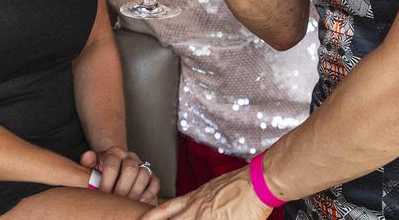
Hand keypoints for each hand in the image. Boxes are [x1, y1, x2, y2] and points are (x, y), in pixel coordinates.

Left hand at [81, 147, 158, 204]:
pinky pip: (155, 183)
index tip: (102, 194)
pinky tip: (139, 202)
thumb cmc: (102, 168)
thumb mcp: (92, 163)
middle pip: (130, 170)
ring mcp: (142, 165)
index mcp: (114, 153)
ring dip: (135, 192)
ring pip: (144, 175)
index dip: (107, 181)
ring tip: (126, 203)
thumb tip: (87, 157)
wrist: (116, 164)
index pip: (112, 165)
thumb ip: (88, 160)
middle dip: (122, 188)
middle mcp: (130, 157)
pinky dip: (149, 194)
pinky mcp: (152, 176)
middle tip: (115, 200)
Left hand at [140, 167, 270, 219]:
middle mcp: (196, 211)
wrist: (257, 183)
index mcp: (193, 199)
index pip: (164, 209)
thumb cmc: (238, 183)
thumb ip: (198, 201)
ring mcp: (206, 219)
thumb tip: (193, 207)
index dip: (151, 216)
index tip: (141, 219)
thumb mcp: (211, 189)